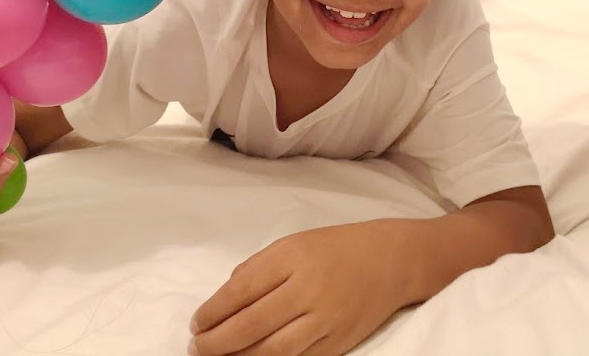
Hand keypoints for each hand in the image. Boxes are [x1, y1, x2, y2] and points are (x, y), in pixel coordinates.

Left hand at [190, 221, 408, 355]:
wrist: (392, 260)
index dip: (212, 312)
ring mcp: (326, 319)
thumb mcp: (296, 243)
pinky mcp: (339, 343)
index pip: (241, 290)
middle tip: (197, 348)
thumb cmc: (337, 248)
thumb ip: (259, 269)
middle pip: (251, 325)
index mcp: (294, 256)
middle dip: (216, 343)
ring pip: (272, 351)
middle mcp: (309, 288)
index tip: (196, 324)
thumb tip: (222, 302)